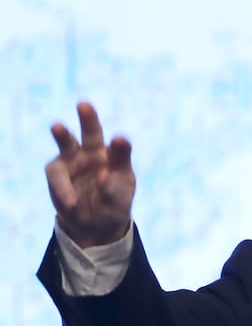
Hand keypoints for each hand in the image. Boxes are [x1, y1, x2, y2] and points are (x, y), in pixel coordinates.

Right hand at [45, 102, 135, 247]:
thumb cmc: (112, 205)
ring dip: (62, 134)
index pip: (120, 149)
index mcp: (117, 158)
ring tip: (57, 126)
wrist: (93, 221)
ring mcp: (74, 159)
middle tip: (84, 104)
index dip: (120, 145)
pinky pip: (57, 175)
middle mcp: (95, 153)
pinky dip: (63, 189)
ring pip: (66, 143)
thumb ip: (113, 188)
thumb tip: (102, 174)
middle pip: (91, 132)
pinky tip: (72, 204)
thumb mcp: (119, 202)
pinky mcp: (58, 170)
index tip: (120, 141)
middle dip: (88, 118)